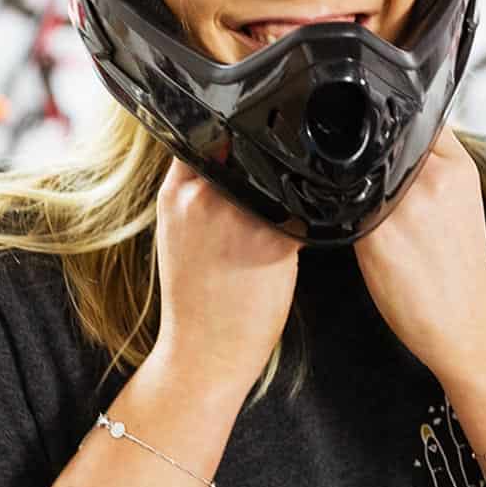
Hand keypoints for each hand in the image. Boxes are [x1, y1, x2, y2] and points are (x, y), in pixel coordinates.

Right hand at [150, 158, 301, 392]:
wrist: (204, 352)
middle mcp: (203, 199)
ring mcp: (237, 218)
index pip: (206, 135)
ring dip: (291, 187)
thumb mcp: (177, 233)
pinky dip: (309, 215)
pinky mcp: (273, 241)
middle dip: (264, 161)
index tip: (247, 143)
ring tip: (290, 209)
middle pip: (246, 150)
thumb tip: (232, 158)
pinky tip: (305, 231)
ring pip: (278, 177)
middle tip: (275, 181)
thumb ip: (199, 192)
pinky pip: (302, 209)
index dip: (230, 134)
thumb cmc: (195, 299)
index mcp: (176, 195)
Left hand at [354, 126, 485, 376]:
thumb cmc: (460, 270)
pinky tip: (344, 225)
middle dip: (369, 157)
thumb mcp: (461, 204)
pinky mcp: (377, 233)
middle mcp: (432, 179)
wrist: (466, 323)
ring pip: (360, 171)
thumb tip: (392, 147)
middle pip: (383, 142)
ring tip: (358, 207)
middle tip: (363, 178)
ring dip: (351, 182)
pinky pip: (345, 205)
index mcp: (457, 168)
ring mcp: (405, 204)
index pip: (418, 120)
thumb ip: (431, 169)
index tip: (380, 141)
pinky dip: (340, 210)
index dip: (393, 128)